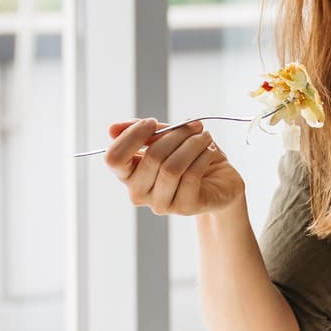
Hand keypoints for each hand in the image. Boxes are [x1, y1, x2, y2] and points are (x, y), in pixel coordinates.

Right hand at [103, 118, 245, 217]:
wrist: (219, 180)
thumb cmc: (189, 157)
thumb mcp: (165, 138)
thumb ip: (141, 132)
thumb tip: (111, 129)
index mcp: (129, 174)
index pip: (114, 159)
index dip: (132, 136)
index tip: (152, 123)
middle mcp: (139, 192)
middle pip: (150, 158)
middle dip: (175, 135)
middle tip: (194, 126)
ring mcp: (160, 204)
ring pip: (172, 168)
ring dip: (192, 145)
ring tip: (205, 137)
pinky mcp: (184, 207)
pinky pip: (191, 176)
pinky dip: (203, 157)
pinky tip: (210, 151)